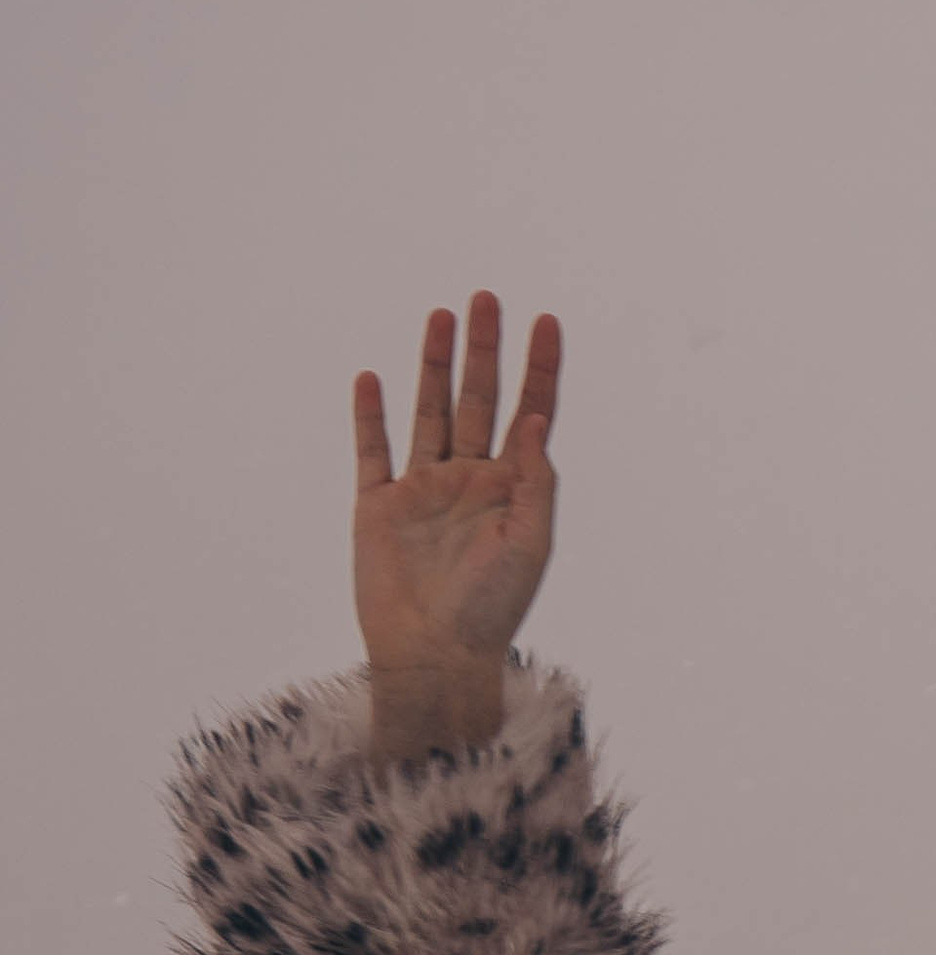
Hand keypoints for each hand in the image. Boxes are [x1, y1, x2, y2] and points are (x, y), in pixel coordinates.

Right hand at [354, 293, 560, 761]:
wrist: (433, 656)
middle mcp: (468, 482)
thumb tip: (536, 418)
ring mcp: (422, 491)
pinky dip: (370, 415)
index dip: (539, 369)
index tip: (546, 322)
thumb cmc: (491, 609)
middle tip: (487, 299)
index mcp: (512, 490)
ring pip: (430, 412)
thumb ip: (535, 481)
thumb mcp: (529, 544)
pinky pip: (373, 451)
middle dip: (485, 351)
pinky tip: (372, 377)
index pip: (530, 415)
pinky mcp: (378, 507)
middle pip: (479, 400)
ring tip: (441, 317)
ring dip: (435, 366)